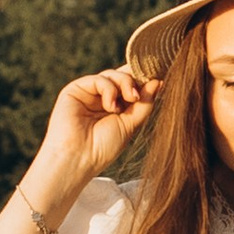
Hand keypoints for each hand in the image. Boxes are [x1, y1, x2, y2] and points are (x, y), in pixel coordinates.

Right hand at [36, 65, 156, 201]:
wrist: (78, 159)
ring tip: (129, 100)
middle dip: (135, 81)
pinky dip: (109, 89)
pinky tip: (110, 107)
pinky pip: (98, 79)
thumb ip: (144, 103)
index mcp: (115, 107)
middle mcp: (101, 98)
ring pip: (112, 75)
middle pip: (122, 76)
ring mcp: (88, 93)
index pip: (131, 85)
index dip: (143, 80)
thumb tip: (158, 81)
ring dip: (125, 84)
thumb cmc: (103, 148)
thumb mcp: (131, 124)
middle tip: (138, 95)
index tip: (159, 79)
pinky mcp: (75, 90)